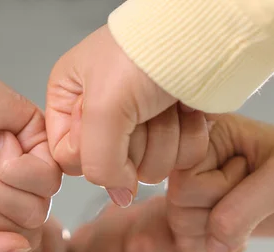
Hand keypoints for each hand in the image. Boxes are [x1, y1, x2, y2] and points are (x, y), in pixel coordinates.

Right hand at [46, 25, 208, 206]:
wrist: (204, 33)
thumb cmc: (147, 51)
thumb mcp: (104, 107)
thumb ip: (98, 162)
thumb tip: (119, 196)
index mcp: (70, 101)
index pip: (68, 158)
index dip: (92, 152)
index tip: (109, 125)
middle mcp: (101, 115)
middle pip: (112, 167)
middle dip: (135, 143)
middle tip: (142, 109)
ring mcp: (140, 126)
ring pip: (148, 169)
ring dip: (165, 138)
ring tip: (165, 104)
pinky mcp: (173, 131)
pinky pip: (179, 162)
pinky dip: (188, 137)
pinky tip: (185, 109)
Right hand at [167, 114, 273, 251]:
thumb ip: (241, 209)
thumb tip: (211, 244)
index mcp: (208, 136)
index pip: (181, 181)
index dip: (214, 191)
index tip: (247, 172)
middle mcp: (197, 162)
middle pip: (176, 207)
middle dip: (216, 216)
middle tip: (252, 200)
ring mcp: (201, 191)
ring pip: (179, 229)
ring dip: (216, 237)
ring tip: (250, 219)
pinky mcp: (208, 216)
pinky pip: (189, 244)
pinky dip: (216, 249)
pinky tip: (242, 235)